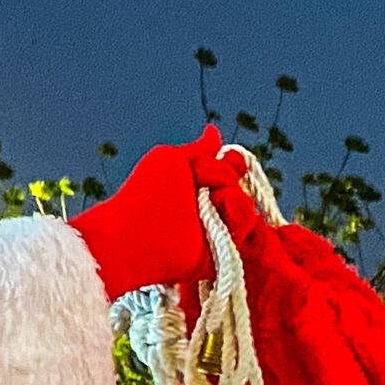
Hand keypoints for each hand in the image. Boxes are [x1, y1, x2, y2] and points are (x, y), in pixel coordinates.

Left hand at [71, 126, 259, 301]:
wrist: (136, 234)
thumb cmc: (146, 193)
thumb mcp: (171, 159)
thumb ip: (199, 150)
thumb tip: (214, 130)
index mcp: (194, 186)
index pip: (228, 171)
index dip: (233, 163)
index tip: (229, 158)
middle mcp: (206, 209)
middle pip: (239, 186)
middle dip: (225, 177)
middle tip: (203, 180)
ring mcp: (215, 232)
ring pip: (246, 206)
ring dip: (232, 197)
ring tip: (214, 199)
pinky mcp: (221, 254)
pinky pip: (247, 232)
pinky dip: (238, 218)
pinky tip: (221, 212)